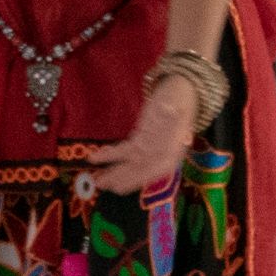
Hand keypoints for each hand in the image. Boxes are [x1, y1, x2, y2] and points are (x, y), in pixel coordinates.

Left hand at [92, 75, 194, 194]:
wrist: (180, 91)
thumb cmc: (180, 97)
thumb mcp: (178, 103)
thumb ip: (173, 111)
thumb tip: (170, 109)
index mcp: (175, 149)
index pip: (156, 168)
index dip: (139, 177)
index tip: (121, 185)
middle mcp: (163, 154)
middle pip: (141, 169)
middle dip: (122, 177)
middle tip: (104, 184)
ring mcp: (150, 149)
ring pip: (131, 164)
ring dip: (114, 172)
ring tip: (98, 180)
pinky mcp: (140, 142)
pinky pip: (124, 151)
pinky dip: (110, 155)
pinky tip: (95, 158)